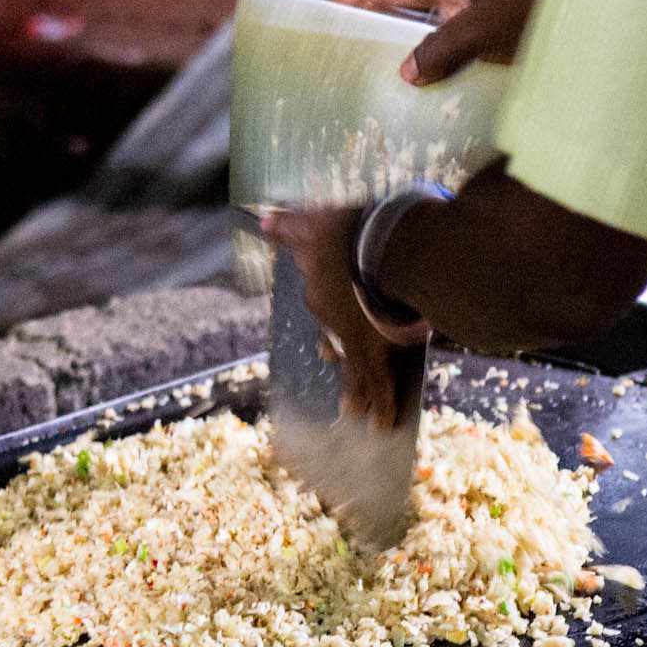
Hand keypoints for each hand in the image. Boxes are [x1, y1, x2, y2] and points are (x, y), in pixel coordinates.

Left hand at [261, 208, 407, 429]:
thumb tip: (261, 221)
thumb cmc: (351, 232)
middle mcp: (331, 322)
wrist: (380, 248)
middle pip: (335, 344)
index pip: (321, 305)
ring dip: (356, 396)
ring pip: (353, 373)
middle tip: (338, 373)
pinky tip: (385, 426)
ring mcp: (354, 341)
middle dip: (338, 356)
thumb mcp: (315, 222)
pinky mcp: (377, 354)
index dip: (327, 317)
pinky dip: (383, 407)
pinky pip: (379, 387)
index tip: (325, 338)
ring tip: (354, 417)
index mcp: (320, 291)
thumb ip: (290, 226)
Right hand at [333, 0, 547, 84]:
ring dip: (411, 54)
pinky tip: (433, 93)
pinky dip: (440, 71)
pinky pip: (457, 57)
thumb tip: (406, 73)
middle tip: (348, 36)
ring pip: (434, 37)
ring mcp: (480, 19)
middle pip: (410, 10)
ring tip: (381, 72)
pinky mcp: (497, 42)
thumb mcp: (485, 25)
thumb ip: (443, 46)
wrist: (598, 17)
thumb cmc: (541, 9)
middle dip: (381, 22)